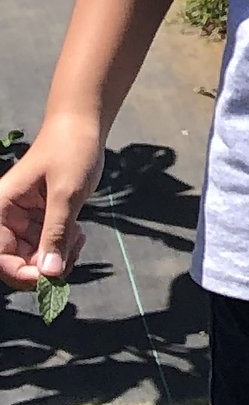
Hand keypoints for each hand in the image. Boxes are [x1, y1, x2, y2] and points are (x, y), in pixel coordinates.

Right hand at [0, 110, 103, 293]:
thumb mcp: (65, 194)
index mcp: (0, 209)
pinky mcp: (42, 220)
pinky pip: (48, 247)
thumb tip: (49, 274)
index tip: (50, 277)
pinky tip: (79, 235)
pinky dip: (64, 248)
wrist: (83, 127)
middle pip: (16, 262)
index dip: (22, 273)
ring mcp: (25, 221)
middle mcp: (7, 218)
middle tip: (72, 253)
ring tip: (78, 238)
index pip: (0, 256)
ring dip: (58, 258)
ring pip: (35, 258)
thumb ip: (56, 233)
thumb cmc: (70, 151)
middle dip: (45, 267)